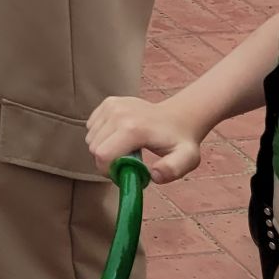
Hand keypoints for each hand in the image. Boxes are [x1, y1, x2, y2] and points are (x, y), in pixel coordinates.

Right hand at [85, 94, 204, 183]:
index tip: (122, 175)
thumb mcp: (187, 159)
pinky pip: (92, 126)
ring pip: (91, 137)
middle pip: (94, 147)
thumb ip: (172, 170)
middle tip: (125, 164)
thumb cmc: (181, 141)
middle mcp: (118, 113)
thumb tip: (154, 175)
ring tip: (123, 150)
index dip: (108, 170)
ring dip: (103, 148)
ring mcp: (112, 105)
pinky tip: (118, 138)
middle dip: (106, 161)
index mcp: (134, 128)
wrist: (179, 116)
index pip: (103, 154)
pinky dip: (101, 136)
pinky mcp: (108, 102)